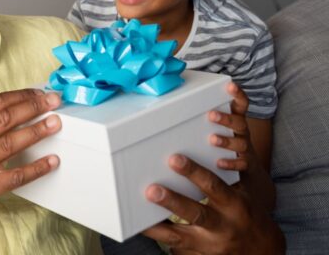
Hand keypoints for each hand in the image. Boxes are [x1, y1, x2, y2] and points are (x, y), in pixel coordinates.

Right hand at [0, 89, 62, 228]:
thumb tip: (11, 114)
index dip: (21, 95)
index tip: (39, 93)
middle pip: (7, 118)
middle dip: (33, 107)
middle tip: (54, 101)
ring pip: (12, 142)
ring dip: (37, 131)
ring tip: (56, 123)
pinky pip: (17, 176)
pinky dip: (37, 168)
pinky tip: (51, 162)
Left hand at [142, 154, 284, 254]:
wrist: (262, 250)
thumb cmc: (245, 213)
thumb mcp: (242, 194)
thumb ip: (220, 176)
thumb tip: (188, 154)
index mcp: (234, 204)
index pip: (213, 185)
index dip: (194, 172)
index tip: (174, 159)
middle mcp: (223, 225)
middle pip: (196, 213)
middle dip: (173, 202)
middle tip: (151, 189)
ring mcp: (211, 244)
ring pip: (180, 236)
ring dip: (157, 227)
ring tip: (137, 214)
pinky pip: (176, 247)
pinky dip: (159, 237)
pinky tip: (141, 228)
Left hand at [207, 83, 255, 172]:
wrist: (251, 179)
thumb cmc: (227, 150)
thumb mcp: (219, 132)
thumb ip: (203, 123)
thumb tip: (173, 112)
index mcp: (235, 125)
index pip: (240, 107)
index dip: (238, 95)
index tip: (231, 85)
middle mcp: (242, 135)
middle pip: (240, 123)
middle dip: (227, 118)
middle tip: (211, 115)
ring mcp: (245, 151)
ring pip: (241, 143)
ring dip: (227, 140)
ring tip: (212, 139)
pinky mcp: (246, 167)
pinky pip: (242, 164)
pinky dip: (232, 163)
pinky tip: (220, 163)